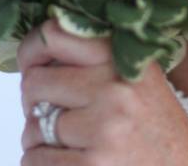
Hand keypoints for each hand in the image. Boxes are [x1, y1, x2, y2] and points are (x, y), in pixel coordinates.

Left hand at [17, 18, 187, 164]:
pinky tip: (65, 160)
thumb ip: (96, 59)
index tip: (31, 62)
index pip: (54, 35)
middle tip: (48, 111)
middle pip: (35, 83)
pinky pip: (35, 160)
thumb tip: (36, 56)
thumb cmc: (156, 126)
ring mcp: (103, 129)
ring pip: (32, 126)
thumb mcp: (138, 77)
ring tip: (65, 141)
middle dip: (34, 101)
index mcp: (122, 60)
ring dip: (37, 138)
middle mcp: (114, 90)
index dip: (31, 48)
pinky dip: (39, 162)